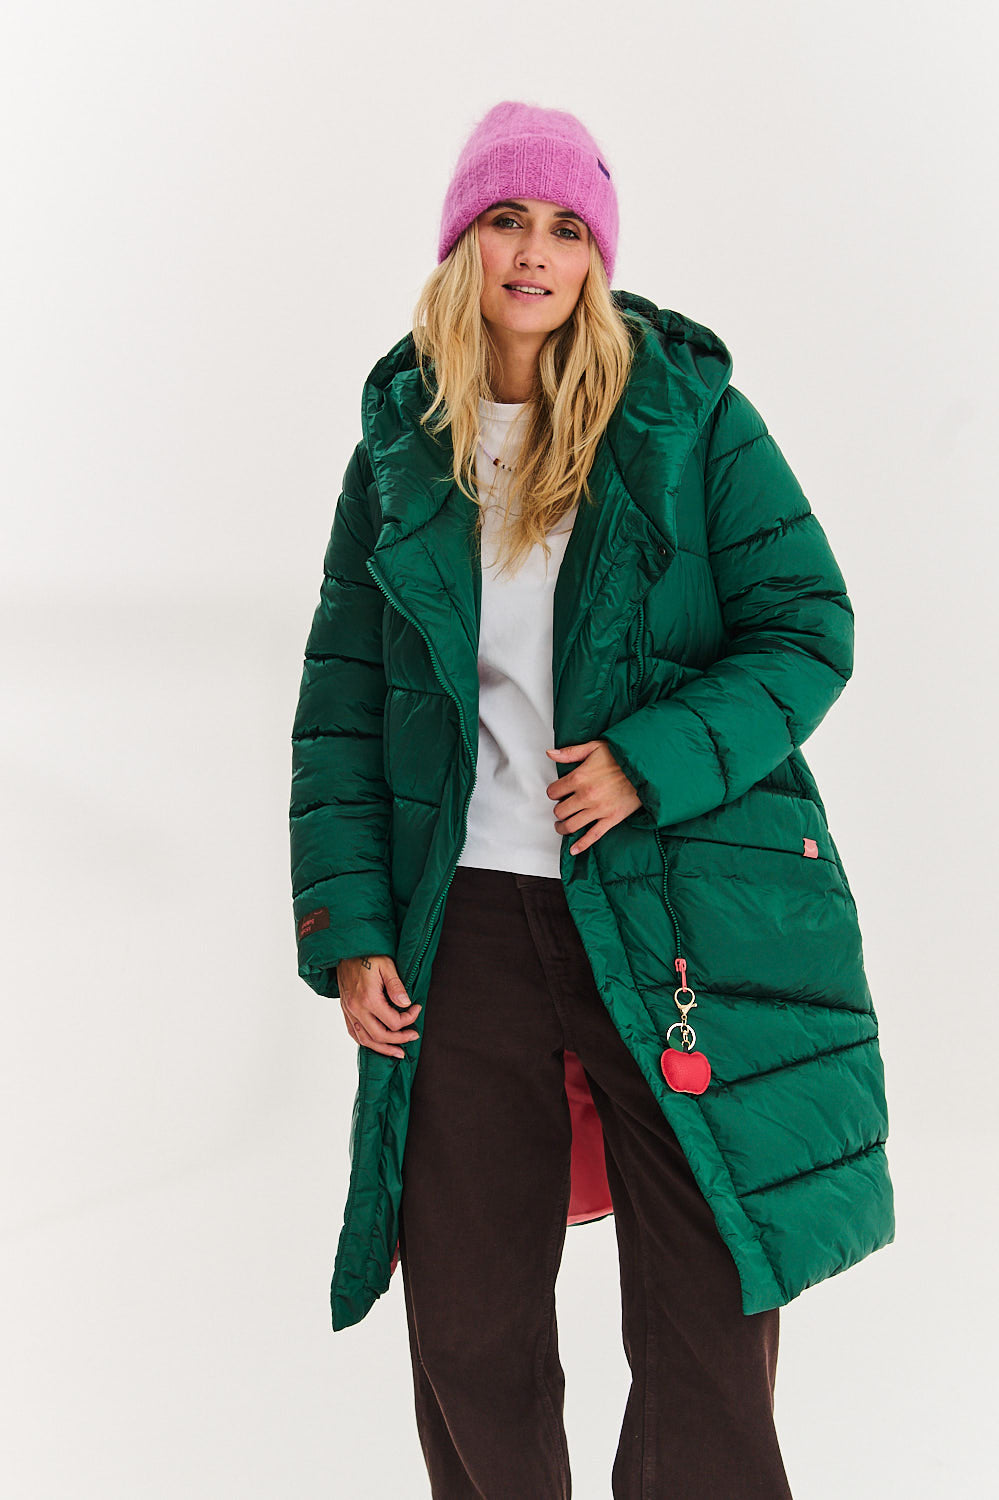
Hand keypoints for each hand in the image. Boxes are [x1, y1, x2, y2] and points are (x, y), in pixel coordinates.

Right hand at [337, 954, 421, 1058]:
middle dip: (399, 1039)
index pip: (392, 1022)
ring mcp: (348, 1011)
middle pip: (379, 1036)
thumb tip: (406, 1004)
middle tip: (414, 1036)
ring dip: (382, 1048)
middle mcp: (356, 1009)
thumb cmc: (368, 954)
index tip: (417, 1008)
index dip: (409, 1019)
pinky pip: (354, 1032)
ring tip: (397, 1052)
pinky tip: (376, 1044)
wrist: (346, 949)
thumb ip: (396, 986)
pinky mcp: (345, 1010)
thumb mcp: (387, 965)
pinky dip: (366, 1041)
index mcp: (368, 999)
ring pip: (365, 1040)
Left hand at [545, 740, 643, 854]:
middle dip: (558, 810)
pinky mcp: (611, 819)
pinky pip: (593, 836)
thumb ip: (570, 752)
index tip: (557, 793)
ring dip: (563, 827)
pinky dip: (582, 844)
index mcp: (579, 777)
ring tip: (562, 826)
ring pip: (571, 825)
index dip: (553, 793)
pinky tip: (574, 849)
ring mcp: (599, 809)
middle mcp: (586, 796)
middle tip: (562, 808)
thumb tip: (551, 754)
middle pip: (560, 811)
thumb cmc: (621, 756)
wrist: (646, 767)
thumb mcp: (594, 747)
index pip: (553, 792)